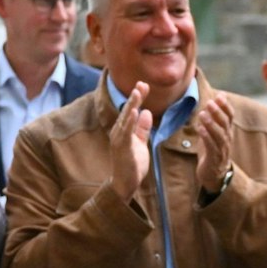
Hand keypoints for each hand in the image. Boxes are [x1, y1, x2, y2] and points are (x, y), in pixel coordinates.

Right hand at [109, 82, 151, 200]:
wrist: (125, 183)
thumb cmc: (132, 164)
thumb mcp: (140, 143)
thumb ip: (143, 129)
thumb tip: (147, 112)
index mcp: (124, 130)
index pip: (131, 110)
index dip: (137, 98)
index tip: (144, 85)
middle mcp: (119, 132)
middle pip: (128, 111)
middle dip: (135, 97)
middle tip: (142, 84)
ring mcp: (119, 139)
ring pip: (126, 119)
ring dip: (132, 105)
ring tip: (137, 93)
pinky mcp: (122, 148)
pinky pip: (126, 132)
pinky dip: (130, 121)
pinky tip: (135, 112)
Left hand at [195, 91, 235, 192]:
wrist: (214, 174)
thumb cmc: (212, 150)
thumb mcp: (213, 132)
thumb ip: (214, 116)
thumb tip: (216, 98)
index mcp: (227, 132)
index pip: (230, 117)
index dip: (226, 107)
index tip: (220, 97)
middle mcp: (227, 139)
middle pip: (225, 124)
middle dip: (218, 112)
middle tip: (210, 103)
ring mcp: (221, 149)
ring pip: (219, 135)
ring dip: (211, 124)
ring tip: (202, 114)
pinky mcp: (214, 158)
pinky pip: (211, 147)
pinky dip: (206, 137)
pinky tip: (200, 129)